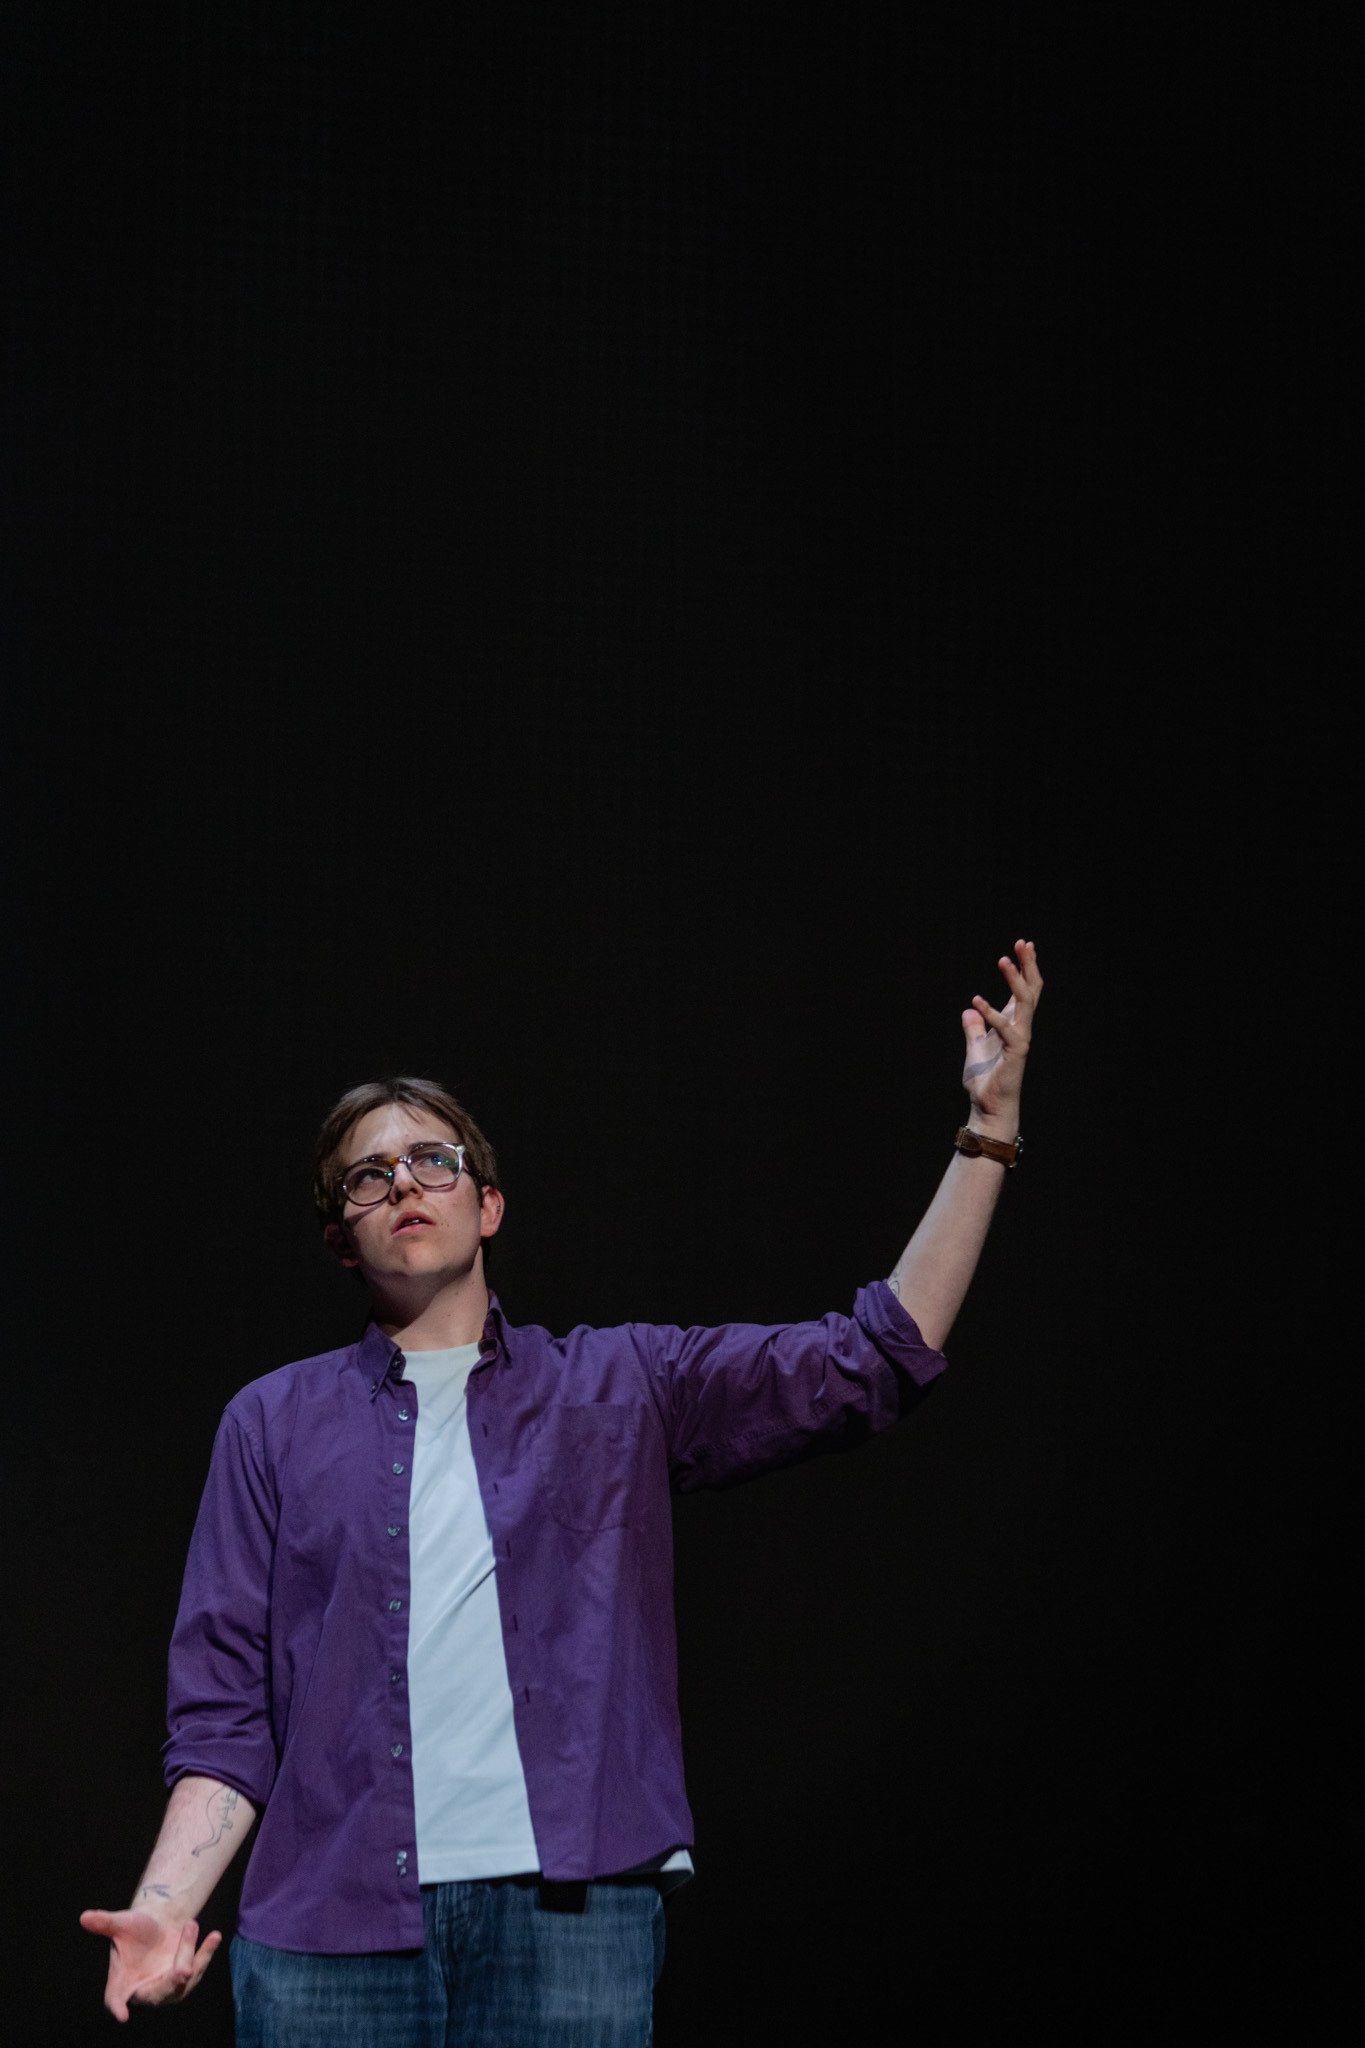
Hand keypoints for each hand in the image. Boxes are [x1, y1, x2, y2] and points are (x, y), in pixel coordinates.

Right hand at [79, 1906, 221, 2022]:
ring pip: (183, 1978)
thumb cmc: (134, 1927)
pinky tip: (214, 1936)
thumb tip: (84, 1917)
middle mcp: (145, 1990)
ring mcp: (167, 1988)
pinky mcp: (186, 1979)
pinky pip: (198, 1968)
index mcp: (122, 1982)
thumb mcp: (120, 1923)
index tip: (122, 2015)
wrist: (157, 1923)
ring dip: (190, 1953)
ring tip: (191, 1924)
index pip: (116, 1999)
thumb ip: (104, 1923)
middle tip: (183, 1971)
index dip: (118, 2007)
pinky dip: (207, 1953)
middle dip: (173, 1982)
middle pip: (161, 1990)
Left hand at [961, 938, 1041, 1136]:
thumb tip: (968, 1012)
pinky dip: (991, 1014)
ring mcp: (1020, 1039)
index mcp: (1012, 1025)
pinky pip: (1005, 1029)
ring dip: (1015, 980)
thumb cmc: (985, 1081)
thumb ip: (973, 1030)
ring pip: (1024, 1003)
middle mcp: (1020, 1029)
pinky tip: (976, 1002)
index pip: (1023, 991)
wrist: (987, 1107)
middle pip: (1031, 990)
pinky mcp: (1015, 1053)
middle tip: (1024, 943)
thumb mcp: (974, 1049)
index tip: (1022, 946)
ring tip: (1004, 960)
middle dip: (1028, 966)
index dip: (1024, 968)